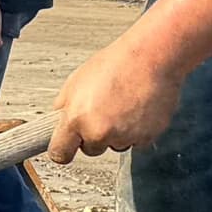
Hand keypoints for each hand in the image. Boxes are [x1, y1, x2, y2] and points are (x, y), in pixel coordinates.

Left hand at [46, 33, 188, 160]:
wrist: (152, 57)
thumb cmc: (115, 64)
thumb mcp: (75, 81)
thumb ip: (65, 106)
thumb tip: (59, 121)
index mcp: (76, 119)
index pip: (60, 153)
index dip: (63, 150)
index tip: (67, 148)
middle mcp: (98, 132)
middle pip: (90, 150)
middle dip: (94, 135)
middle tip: (104, 111)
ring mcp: (124, 136)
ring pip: (115, 145)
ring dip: (117, 133)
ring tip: (124, 105)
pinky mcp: (146, 137)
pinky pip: (137, 142)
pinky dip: (137, 130)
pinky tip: (138, 109)